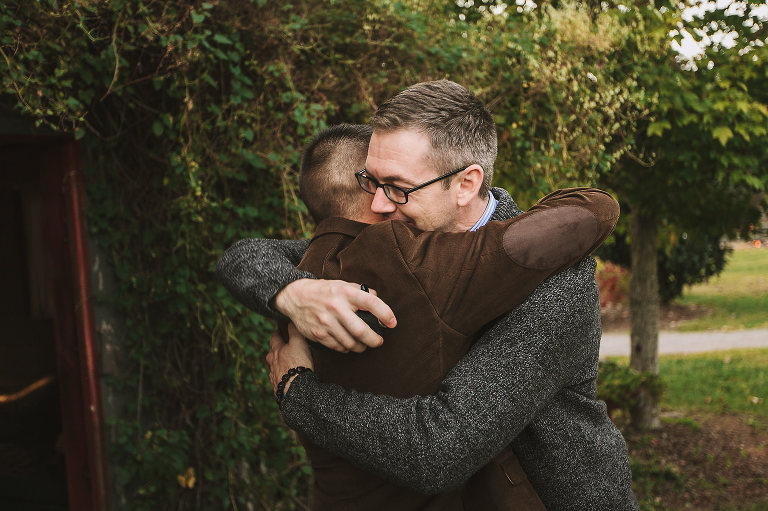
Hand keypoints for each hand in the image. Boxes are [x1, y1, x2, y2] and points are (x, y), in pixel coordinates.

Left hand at [266, 324, 312, 397]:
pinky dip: (282, 378)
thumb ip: (294, 331)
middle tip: (281, 348)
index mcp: (276, 351)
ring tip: (284, 365)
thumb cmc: (297, 364)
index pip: (274, 339)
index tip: (278, 331)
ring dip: (278, 365)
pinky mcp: (278, 388)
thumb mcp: (298, 343)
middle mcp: (272, 363)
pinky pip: (278, 380)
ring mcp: (274, 376)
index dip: (277, 334)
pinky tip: (286, 379)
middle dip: (275, 351)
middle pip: (271, 355)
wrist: (296, 389)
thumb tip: (290, 321)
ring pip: (274, 368)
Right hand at [273, 279, 396, 352]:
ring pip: (351, 342)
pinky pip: (338, 347)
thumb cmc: (322, 290)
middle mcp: (336, 307)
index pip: (371, 303)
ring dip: (362, 347)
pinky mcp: (318, 334)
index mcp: (345, 292)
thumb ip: (359, 291)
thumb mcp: (341, 283)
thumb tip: (377, 299)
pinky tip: (350, 344)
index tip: (392, 323)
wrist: (294, 296)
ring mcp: (326, 322)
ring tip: (365, 344)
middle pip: (361, 331)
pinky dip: (347, 348)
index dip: (385, 314)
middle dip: (375, 340)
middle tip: (380, 341)